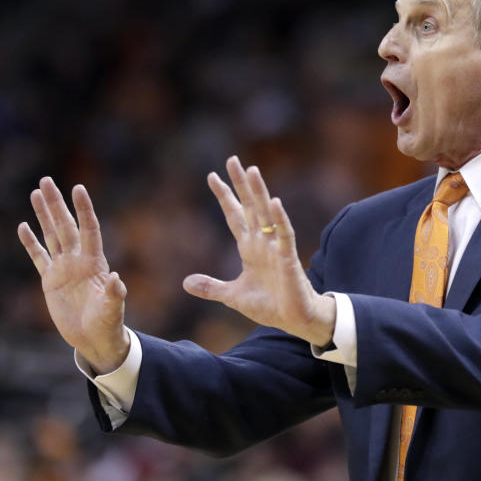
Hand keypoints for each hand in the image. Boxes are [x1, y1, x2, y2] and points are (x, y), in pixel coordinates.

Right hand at [18, 177, 129, 373]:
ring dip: (44, 215)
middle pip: (65, 226)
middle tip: (46, 180)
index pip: (89, 229)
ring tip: (36, 193)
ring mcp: (63, 268)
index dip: (84, 210)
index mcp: (94, 262)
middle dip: (56, 203)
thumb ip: (114, 295)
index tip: (78, 188)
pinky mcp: (50, 280)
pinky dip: (30, 243)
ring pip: (51, 235)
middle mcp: (78, 259)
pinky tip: (23, 226)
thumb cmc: (108, 324)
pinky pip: (38, 257)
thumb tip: (116, 280)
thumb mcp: (113, 310)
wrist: (94, 338)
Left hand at [183, 156, 335, 345]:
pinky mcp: (289, 258)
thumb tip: (185, 283)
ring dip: (259, 193)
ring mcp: (276, 247)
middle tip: (232, 160)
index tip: (212, 176)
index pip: (234, 215)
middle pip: (250, 206)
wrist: (294, 320)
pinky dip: (280, 219)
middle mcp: (262, 242)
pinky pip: (285, 234)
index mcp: (249, 247)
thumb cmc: (269, 305)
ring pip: (266, 213)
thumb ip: (211, 287)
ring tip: (252, 171)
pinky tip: (274, 202)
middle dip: (240, 184)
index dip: (224, 196)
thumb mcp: (232, 296)